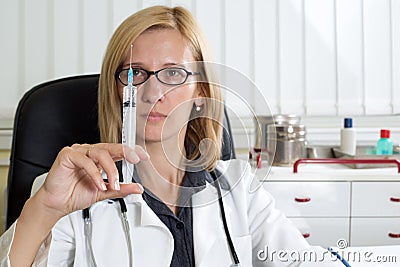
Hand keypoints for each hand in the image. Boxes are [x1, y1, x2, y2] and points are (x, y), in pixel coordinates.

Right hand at [34, 143, 148, 218]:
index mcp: (100, 159)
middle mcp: (90, 153)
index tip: (144, 155)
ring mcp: (79, 152)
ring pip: (100, 153)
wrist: (57, 205)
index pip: (118, 150)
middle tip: (135, 159)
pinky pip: (85, 160)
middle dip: (125, 152)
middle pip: (111, 147)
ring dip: (110, 169)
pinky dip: (94, 173)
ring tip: (112, 184)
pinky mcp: (67, 155)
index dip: (132, 150)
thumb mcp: (105, 192)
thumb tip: (138, 188)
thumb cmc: (76, 195)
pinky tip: (98, 184)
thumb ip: (121, 189)